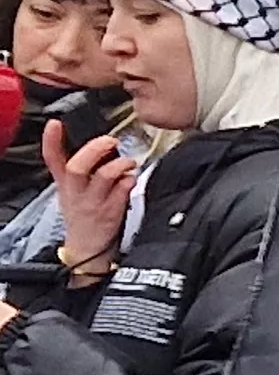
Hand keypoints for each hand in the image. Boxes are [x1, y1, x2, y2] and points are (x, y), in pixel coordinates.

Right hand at [45, 120, 126, 275]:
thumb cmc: (85, 216)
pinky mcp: (111, 212)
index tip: (54, 124)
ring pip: (102, 177)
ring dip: (118, 164)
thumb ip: (84, 170)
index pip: (52, 159)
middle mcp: (77, 192)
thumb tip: (104, 147)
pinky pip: (122, 191)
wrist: (88, 249)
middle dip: (94, 150)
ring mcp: (94, 202)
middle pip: (77, 166)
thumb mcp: (74, 192)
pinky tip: (132, 178)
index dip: (51, 141)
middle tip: (110, 141)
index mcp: (66, 185)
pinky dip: (130, 180)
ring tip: (128, 161)